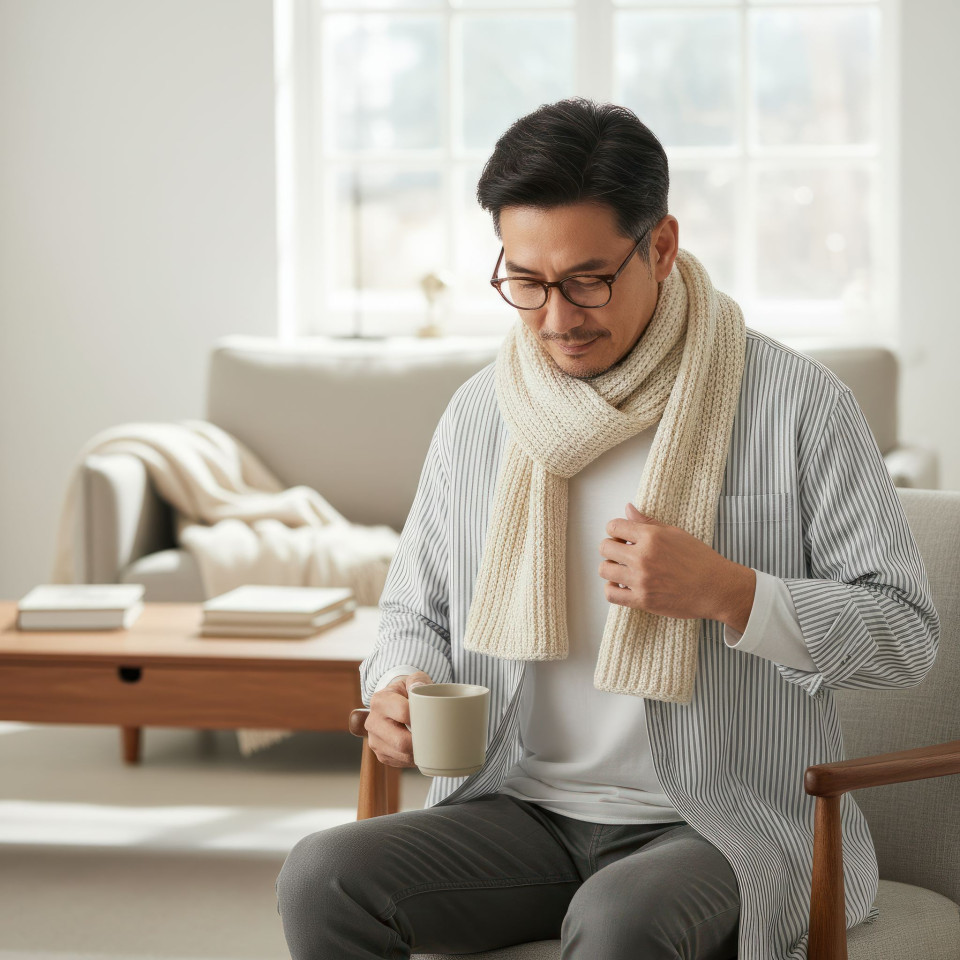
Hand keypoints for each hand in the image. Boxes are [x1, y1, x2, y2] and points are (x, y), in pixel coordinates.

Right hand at [365, 671, 432, 767]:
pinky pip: (400, 762)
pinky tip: (420, 749)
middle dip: (421, 742)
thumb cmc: (408, 691)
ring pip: (402, 755)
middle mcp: (373, 722)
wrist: (395, 703)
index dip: (421, 718)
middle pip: (401, 741)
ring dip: (419, 752)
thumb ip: (418, 679)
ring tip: (429, 742)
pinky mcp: (381, 754)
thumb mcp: (413, 680)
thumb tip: (418, 687)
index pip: (403, 713)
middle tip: (435, 736)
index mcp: (380, 700)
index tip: (432, 718)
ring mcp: (374, 740)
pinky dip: (413, 758)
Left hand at [599, 502, 754, 627]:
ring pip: (604, 570)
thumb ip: (648, 522)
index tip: (622, 536)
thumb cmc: (699, 559)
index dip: (615, 530)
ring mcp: (641, 580)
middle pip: (604, 547)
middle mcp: (643, 557)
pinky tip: (622, 586)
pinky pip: (611, 594)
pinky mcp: (642, 600)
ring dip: (610, 568)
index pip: (613, 526)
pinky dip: (612, 589)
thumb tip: (628, 508)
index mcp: (651, 536)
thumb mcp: (675, 533)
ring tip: (622, 569)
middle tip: (622, 553)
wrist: (716, 588)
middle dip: (611, 548)